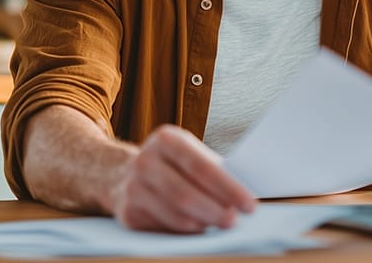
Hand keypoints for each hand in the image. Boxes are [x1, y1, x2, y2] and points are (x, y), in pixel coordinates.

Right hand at [106, 125, 257, 232]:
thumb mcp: (188, 155)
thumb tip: (243, 198)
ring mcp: (133, 188)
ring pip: (175, 214)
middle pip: (186, 194)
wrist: (122, 173)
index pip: (202, 167)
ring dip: (202, 223)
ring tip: (219, 224)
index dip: (228, 188)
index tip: (249, 205)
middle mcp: (145, 161)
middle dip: (215, 211)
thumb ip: (213, 170)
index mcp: (166, 140)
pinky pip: (163, 228)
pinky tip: (197, 227)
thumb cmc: (171, 166)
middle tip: (234, 222)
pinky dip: (185, 231)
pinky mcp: (127, 213)